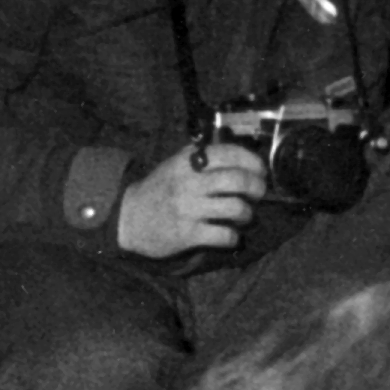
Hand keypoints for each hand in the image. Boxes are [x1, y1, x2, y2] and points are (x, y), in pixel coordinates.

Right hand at [113, 141, 265, 257]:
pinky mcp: (187, 234)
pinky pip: (224, 235)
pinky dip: (234, 237)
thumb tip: (236, 152)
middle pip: (239, 180)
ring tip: (244, 216)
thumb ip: (201, 156)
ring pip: (236, 208)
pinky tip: (231, 236)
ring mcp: (188, 208)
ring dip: (248, 214)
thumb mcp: (175, 164)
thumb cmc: (159, 189)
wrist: (128, 218)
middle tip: (258, 194)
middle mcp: (189, 182)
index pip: (230, 153)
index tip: (261, 171)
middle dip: (257, 188)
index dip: (254, 162)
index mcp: (189, 162)